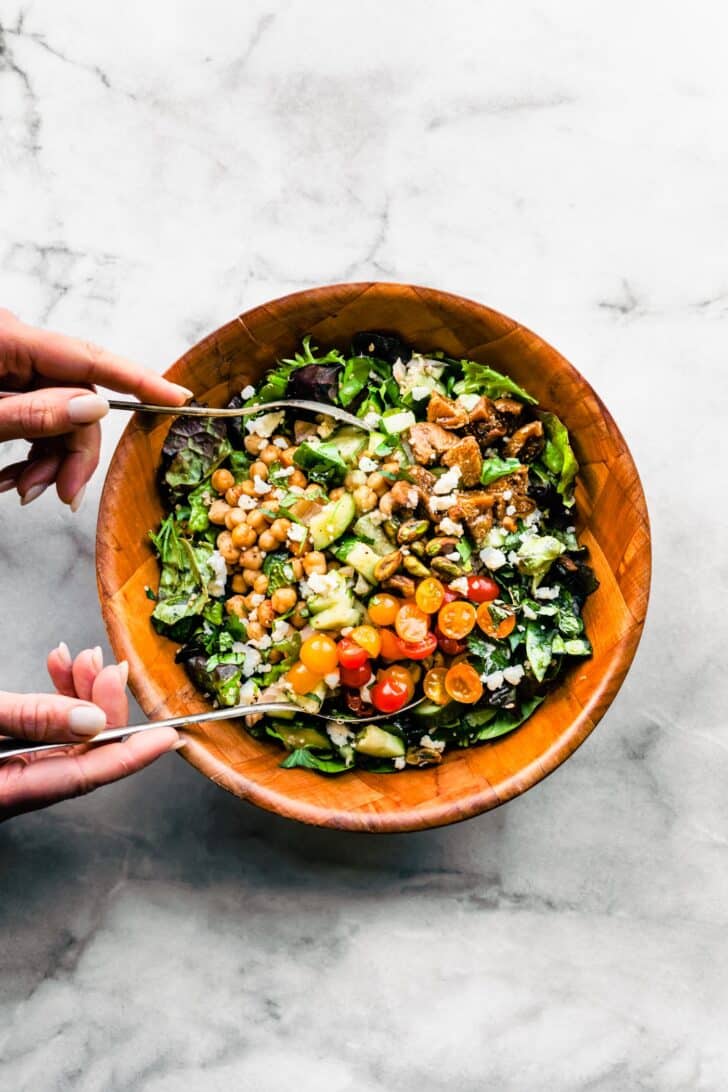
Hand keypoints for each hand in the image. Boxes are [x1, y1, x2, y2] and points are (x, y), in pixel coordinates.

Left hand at [0, 308, 191, 508]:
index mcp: (8, 339)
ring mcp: (8, 362)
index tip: (179, 398)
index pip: (90, 359)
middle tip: (66, 492)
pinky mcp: (2, 380)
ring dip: (50, 459)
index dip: (140, 381)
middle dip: (74, 451)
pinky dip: (30, 451)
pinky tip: (13, 475)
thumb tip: (96, 409)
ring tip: (25, 488)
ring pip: (58, 414)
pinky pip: (35, 417)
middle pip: (76, 398)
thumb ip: (33, 414)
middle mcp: (15, 344)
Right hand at [0, 644, 180, 820]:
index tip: (170, 738)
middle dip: (104, 705)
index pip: (88, 775)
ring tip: (82, 661)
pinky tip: (59, 669)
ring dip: (79, 693)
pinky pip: (40, 726)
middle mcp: (16, 786)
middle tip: (110, 671)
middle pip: (81, 751)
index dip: (135, 755)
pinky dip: (53, 696)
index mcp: (9, 792)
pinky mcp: (5, 752)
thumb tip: (92, 719)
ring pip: (63, 733)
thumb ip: (32, 718)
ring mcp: (10, 770)